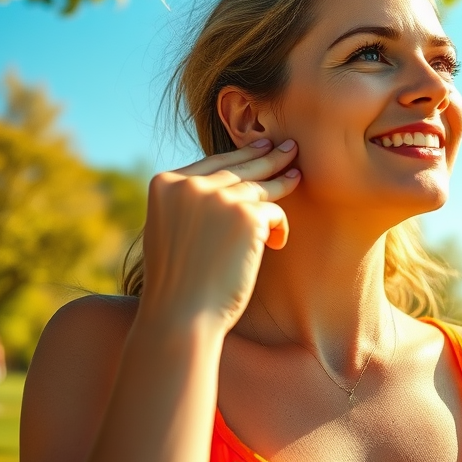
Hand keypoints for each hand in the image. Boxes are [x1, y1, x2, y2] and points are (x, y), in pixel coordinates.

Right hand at [137, 139, 300, 334]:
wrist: (181, 316)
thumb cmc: (177, 283)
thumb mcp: (169, 229)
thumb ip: (188, 204)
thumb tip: (221, 185)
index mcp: (165, 184)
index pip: (211, 164)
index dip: (239, 156)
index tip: (260, 146)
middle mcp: (190, 185)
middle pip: (237, 168)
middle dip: (266, 156)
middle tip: (289, 148)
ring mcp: (218, 198)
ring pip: (258, 186)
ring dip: (281, 182)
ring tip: (297, 175)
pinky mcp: (245, 216)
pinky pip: (273, 212)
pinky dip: (278, 227)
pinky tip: (277, 241)